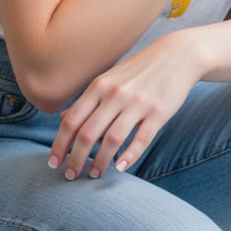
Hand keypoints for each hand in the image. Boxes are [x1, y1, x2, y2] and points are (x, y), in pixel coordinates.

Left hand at [47, 34, 203, 179]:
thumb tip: (64, 119)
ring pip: (112, 139)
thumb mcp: (109, 78)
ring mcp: (138, 104)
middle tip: (71, 175)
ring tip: (94, 174)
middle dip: (76, 158)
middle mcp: (115, 94)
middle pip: (88, 133)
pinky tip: (120, 167)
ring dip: (100, 161)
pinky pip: (141, 139)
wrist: (177, 55)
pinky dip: (129, 156)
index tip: (53, 162)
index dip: (60, 144)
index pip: (72, 120)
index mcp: (99, 86)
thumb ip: (88, 100)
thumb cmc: (139, 70)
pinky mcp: (159, 113)